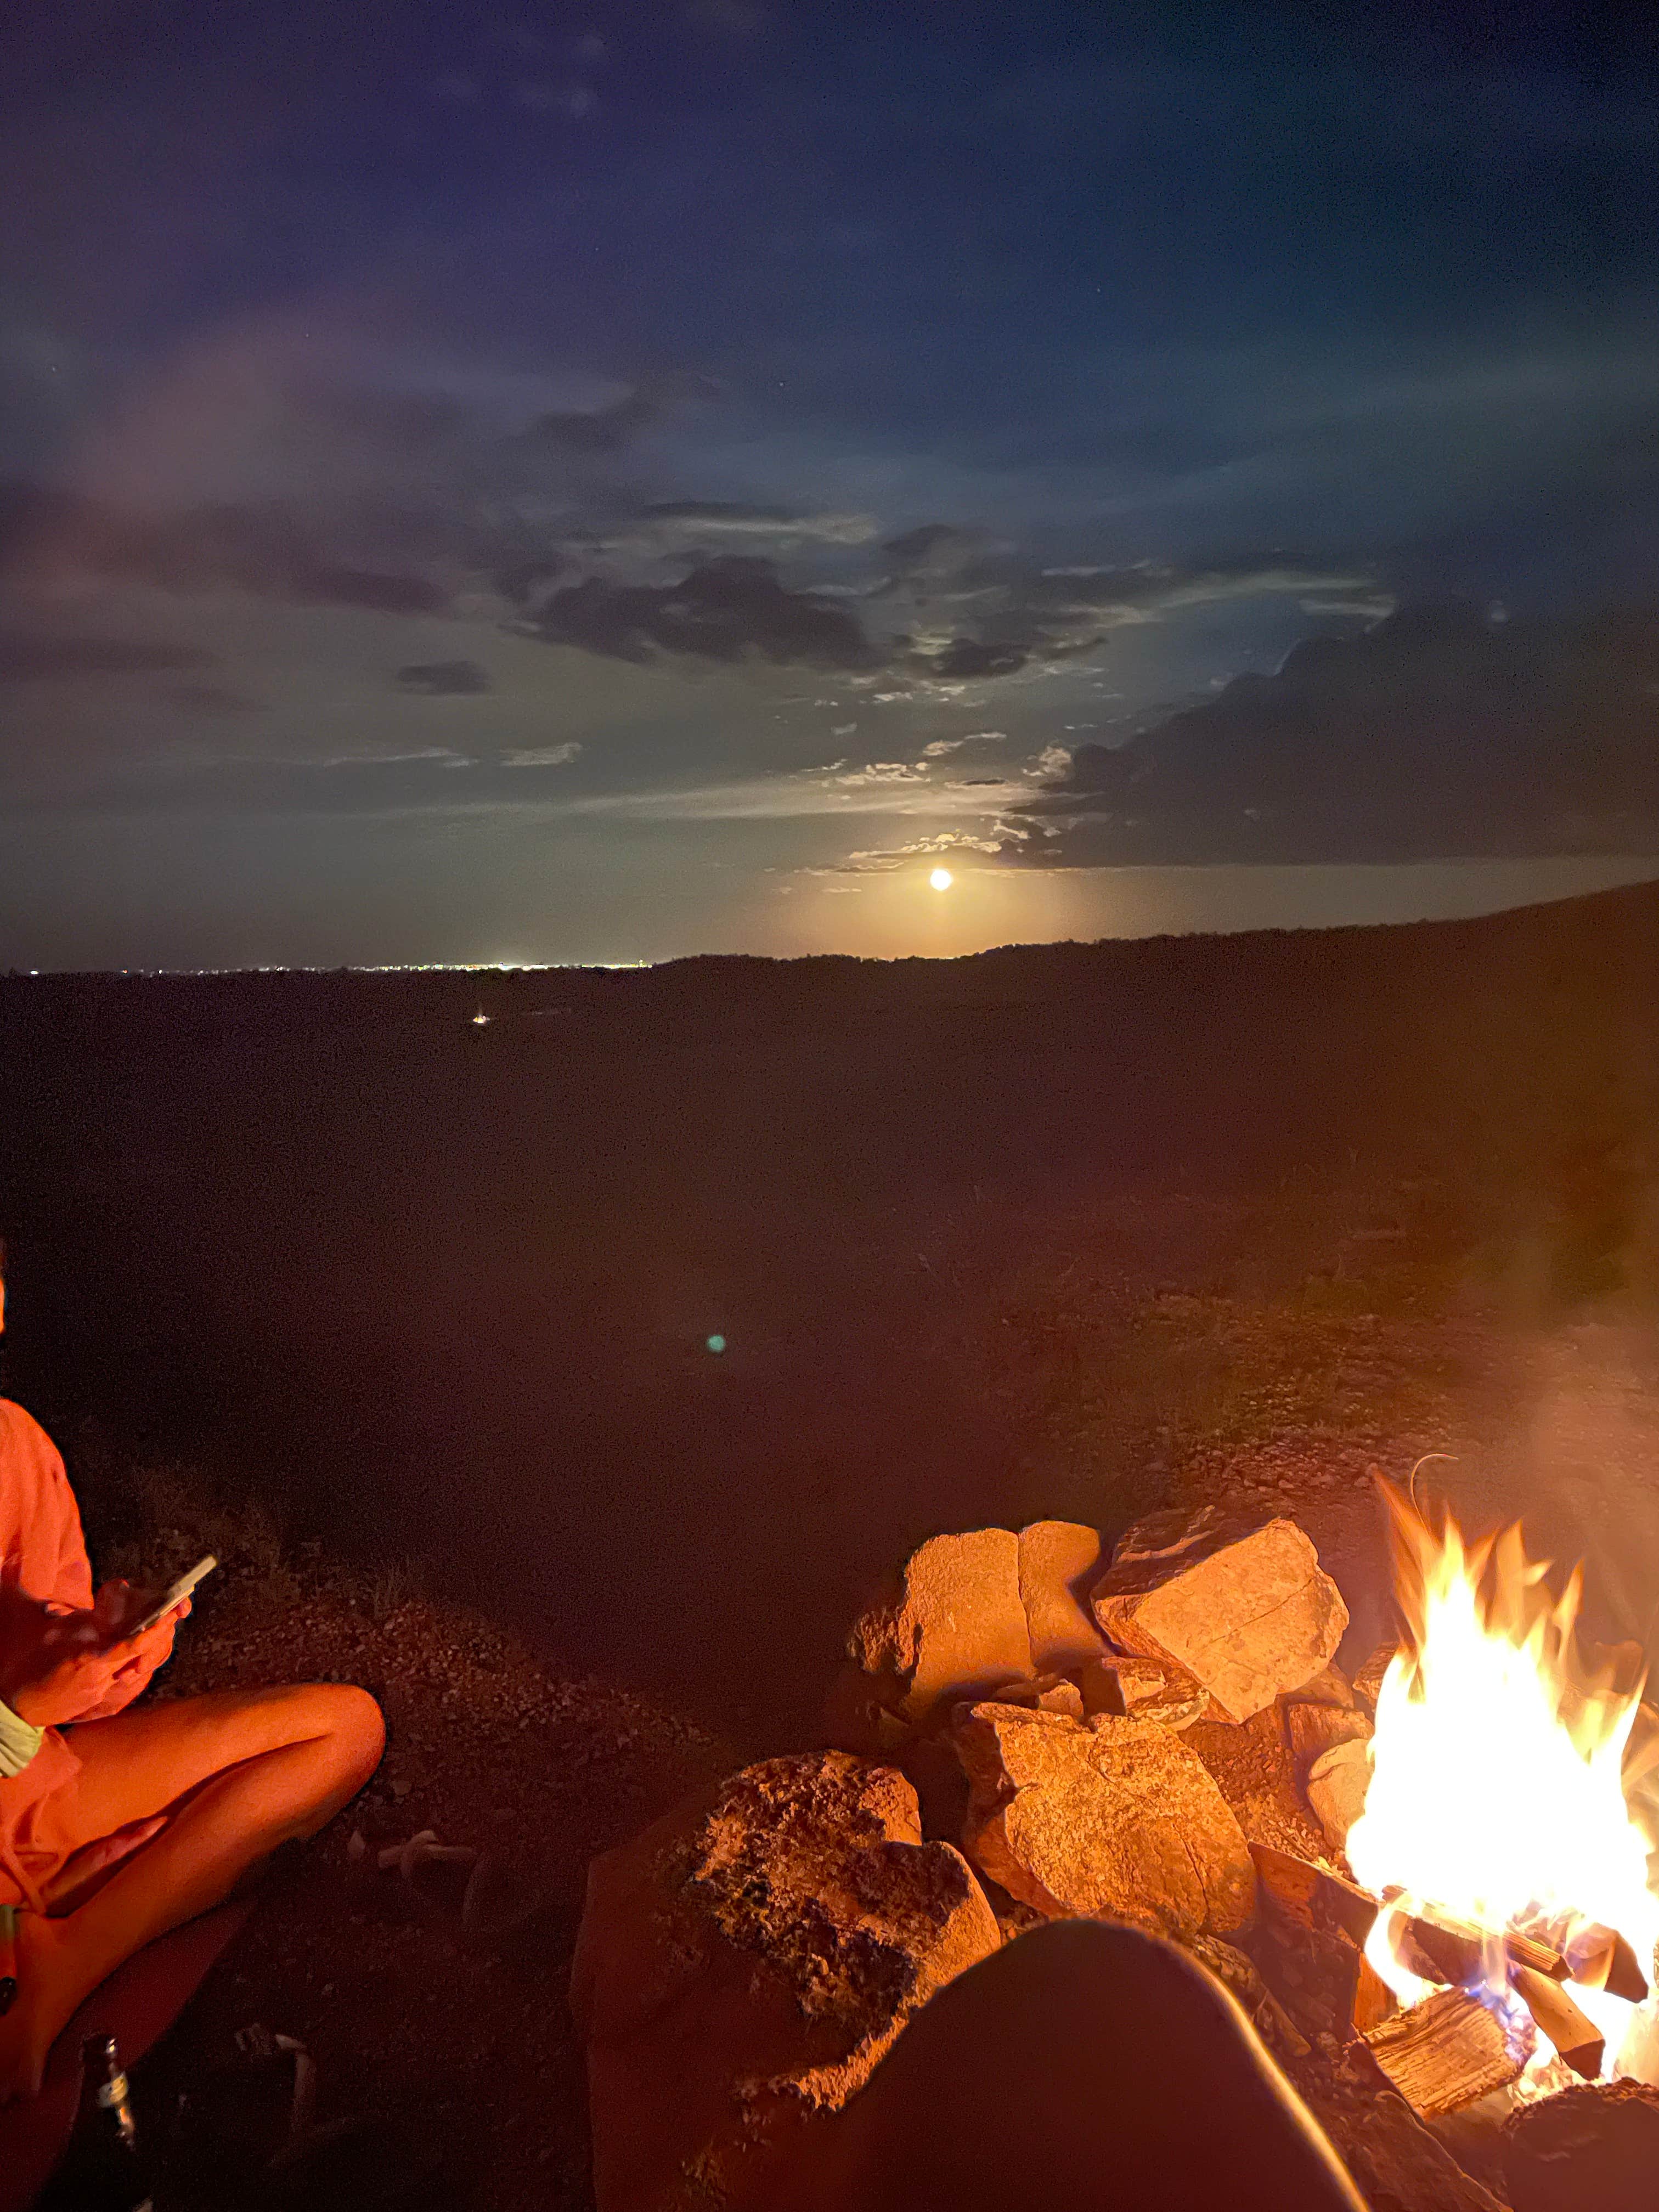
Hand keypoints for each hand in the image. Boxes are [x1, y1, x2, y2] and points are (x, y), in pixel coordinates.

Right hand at [0, 1590, 188, 1727]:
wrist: (15, 1705)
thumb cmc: (33, 1661)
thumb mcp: (58, 1631)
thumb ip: (90, 1620)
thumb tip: (120, 1599)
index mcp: (89, 1658)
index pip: (132, 1645)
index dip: (155, 1631)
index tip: (170, 1615)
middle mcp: (99, 1679)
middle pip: (142, 1657)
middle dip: (160, 1636)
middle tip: (171, 1617)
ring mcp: (100, 1694)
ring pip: (138, 1671)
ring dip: (151, 1651)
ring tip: (161, 1629)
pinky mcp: (98, 1703)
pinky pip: (127, 1683)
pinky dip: (136, 1666)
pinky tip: (142, 1652)